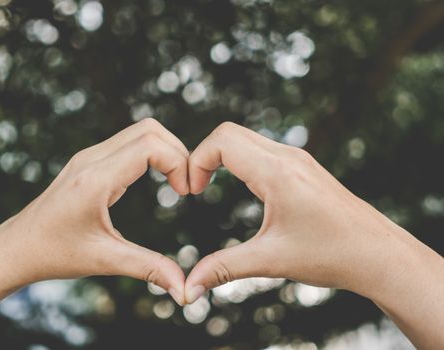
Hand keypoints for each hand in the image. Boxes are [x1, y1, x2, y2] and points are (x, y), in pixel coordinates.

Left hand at [0, 118, 188, 303]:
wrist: (15, 248)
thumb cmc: (54, 255)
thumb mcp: (104, 261)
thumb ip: (148, 268)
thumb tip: (184, 289)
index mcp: (95, 180)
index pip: (149, 146)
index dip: (178, 163)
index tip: (187, 193)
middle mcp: (91, 160)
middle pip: (149, 129)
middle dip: (177, 152)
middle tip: (187, 186)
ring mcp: (88, 158)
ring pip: (139, 132)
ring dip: (165, 152)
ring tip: (177, 184)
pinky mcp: (88, 162)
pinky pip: (128, 144)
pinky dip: (151, 155)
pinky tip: (157, 180)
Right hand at [184, 122, 414, 302]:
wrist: (378, 254)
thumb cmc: (330, 255)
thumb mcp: (270, 260)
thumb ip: (224, 268)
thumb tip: (189, 288)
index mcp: (278, 173)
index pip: (222, 141)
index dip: (196, 160)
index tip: (192, 192)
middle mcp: (288, 157)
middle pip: (229, 133)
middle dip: (204, 156)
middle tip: (196, 189)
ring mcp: (298, 159)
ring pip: (246, 138)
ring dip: (222, 157)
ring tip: (210, 187)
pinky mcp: (303, 166)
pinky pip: (262, 149)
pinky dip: (240, 160)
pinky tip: (241, 187)